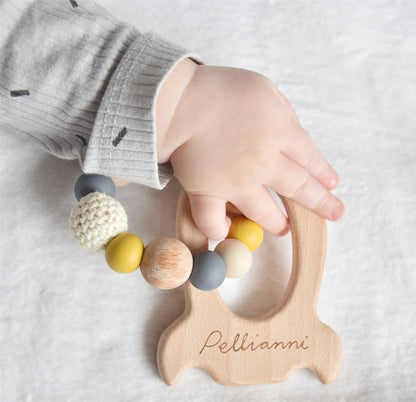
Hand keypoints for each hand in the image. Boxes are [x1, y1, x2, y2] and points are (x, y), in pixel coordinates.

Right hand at [156, 59, 344, 240]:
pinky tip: (224, 232)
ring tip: (284, 229)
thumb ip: (283, 113)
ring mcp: (235, 182)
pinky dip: (218, 230)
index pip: (309, 158)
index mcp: (279, 133)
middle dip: (320, 203)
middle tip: (334, 213)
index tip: (332, 184)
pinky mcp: (206, 192)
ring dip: (277, 223)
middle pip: (298, 187)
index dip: (323, 173)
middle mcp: (263, 163)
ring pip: (264, 212)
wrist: (180, 102)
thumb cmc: (221, 90)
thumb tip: (292, 132)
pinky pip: (212, 220)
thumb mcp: (263, 89)